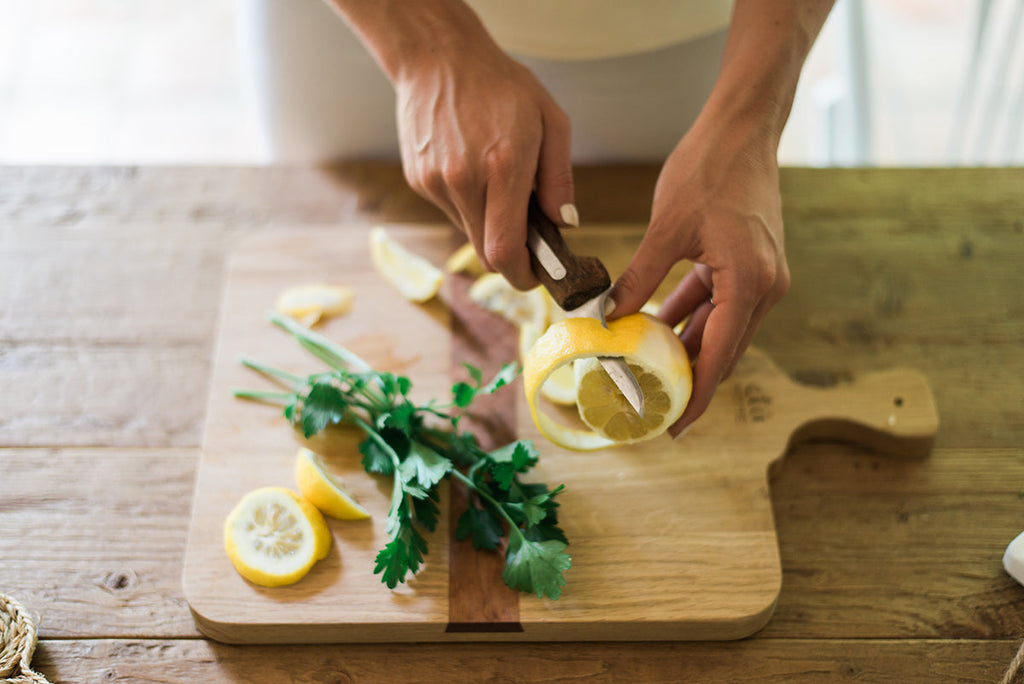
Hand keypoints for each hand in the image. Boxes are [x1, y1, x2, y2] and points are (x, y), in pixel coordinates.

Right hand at [392, 22, 575, 289]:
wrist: (438, 57)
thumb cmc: (501, 85)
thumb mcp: (551, 121)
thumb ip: (559, 178)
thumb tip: (565, 223)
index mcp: (503, 167)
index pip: (505, 250)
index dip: (522, 275)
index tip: (536, 277)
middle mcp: (464, 180)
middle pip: (486, 252)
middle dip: (511, 257)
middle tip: (529, 240)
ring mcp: (437, 182)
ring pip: (469, 232)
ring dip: (488, 224)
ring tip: (498, 183)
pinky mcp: (418, 180)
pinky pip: (451, 210)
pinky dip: (468, 203)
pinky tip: (473, 168)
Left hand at [608, 112, 789, 434]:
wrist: (743, 128)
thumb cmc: (710, 169)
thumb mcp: (667, 228)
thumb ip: (639, 276)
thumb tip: (607, 315)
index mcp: (750, 282)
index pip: (720, 354)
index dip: (696, 394)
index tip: (674, 425)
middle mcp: (765, 286)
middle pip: (724, 348)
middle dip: (690, 379)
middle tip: (656, 407)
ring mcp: (761, 275)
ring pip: (720, 327)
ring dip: (687, 347)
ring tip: (650, 372)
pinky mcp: (750, 262)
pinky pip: (718, 301)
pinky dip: (691, 315)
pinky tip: (657, 326)